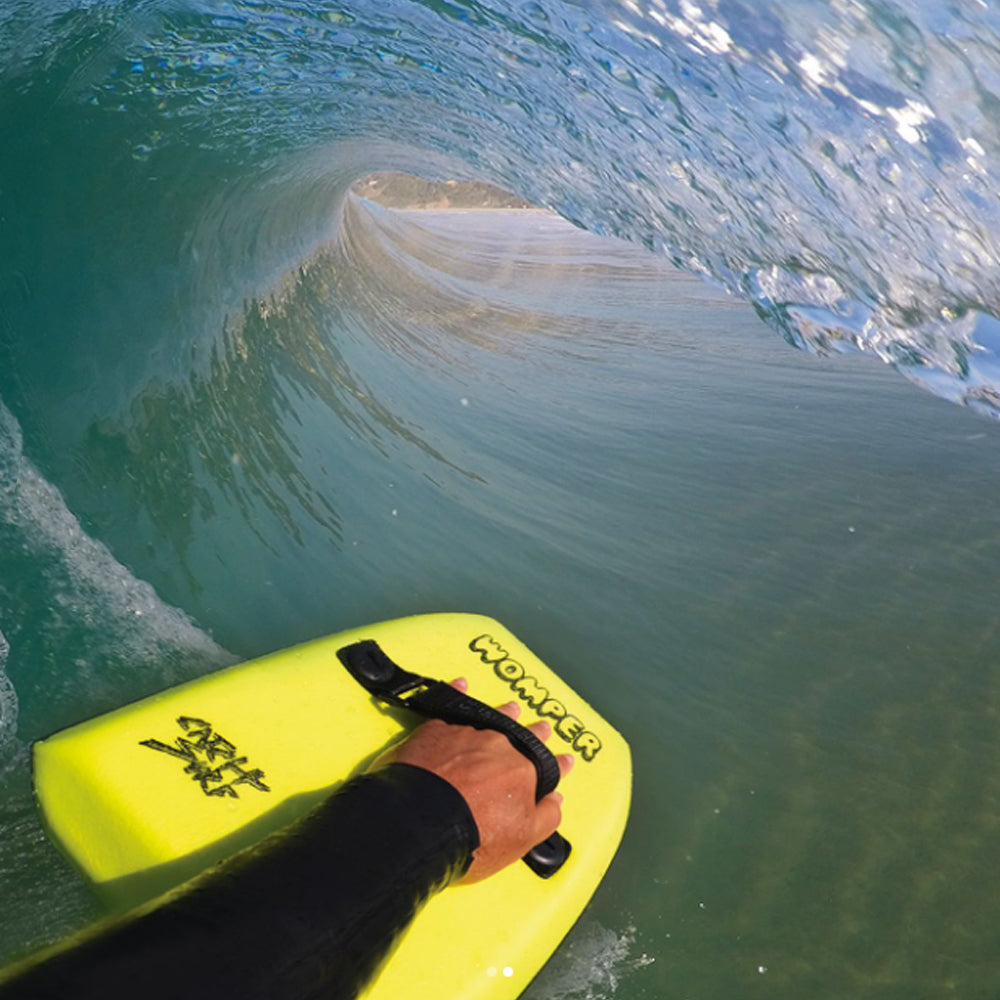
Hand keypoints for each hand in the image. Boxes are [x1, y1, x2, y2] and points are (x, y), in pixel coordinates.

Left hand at [382, 678, 572, 882]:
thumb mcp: (522, 839)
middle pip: (523, 735)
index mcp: (523, 771)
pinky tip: (460, 684)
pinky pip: (451, 704)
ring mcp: (468, 734)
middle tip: (543, 727)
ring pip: (492, 719)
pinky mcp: (436, 730)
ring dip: (504, 714)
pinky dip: (458, 693)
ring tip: (512, 708)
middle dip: (536, 732)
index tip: (567, 760)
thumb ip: (546, 816)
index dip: (560, 765)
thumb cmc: (474, 836)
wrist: (420, 822)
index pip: (549, 766)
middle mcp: (499, 746)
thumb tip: (557, 798)